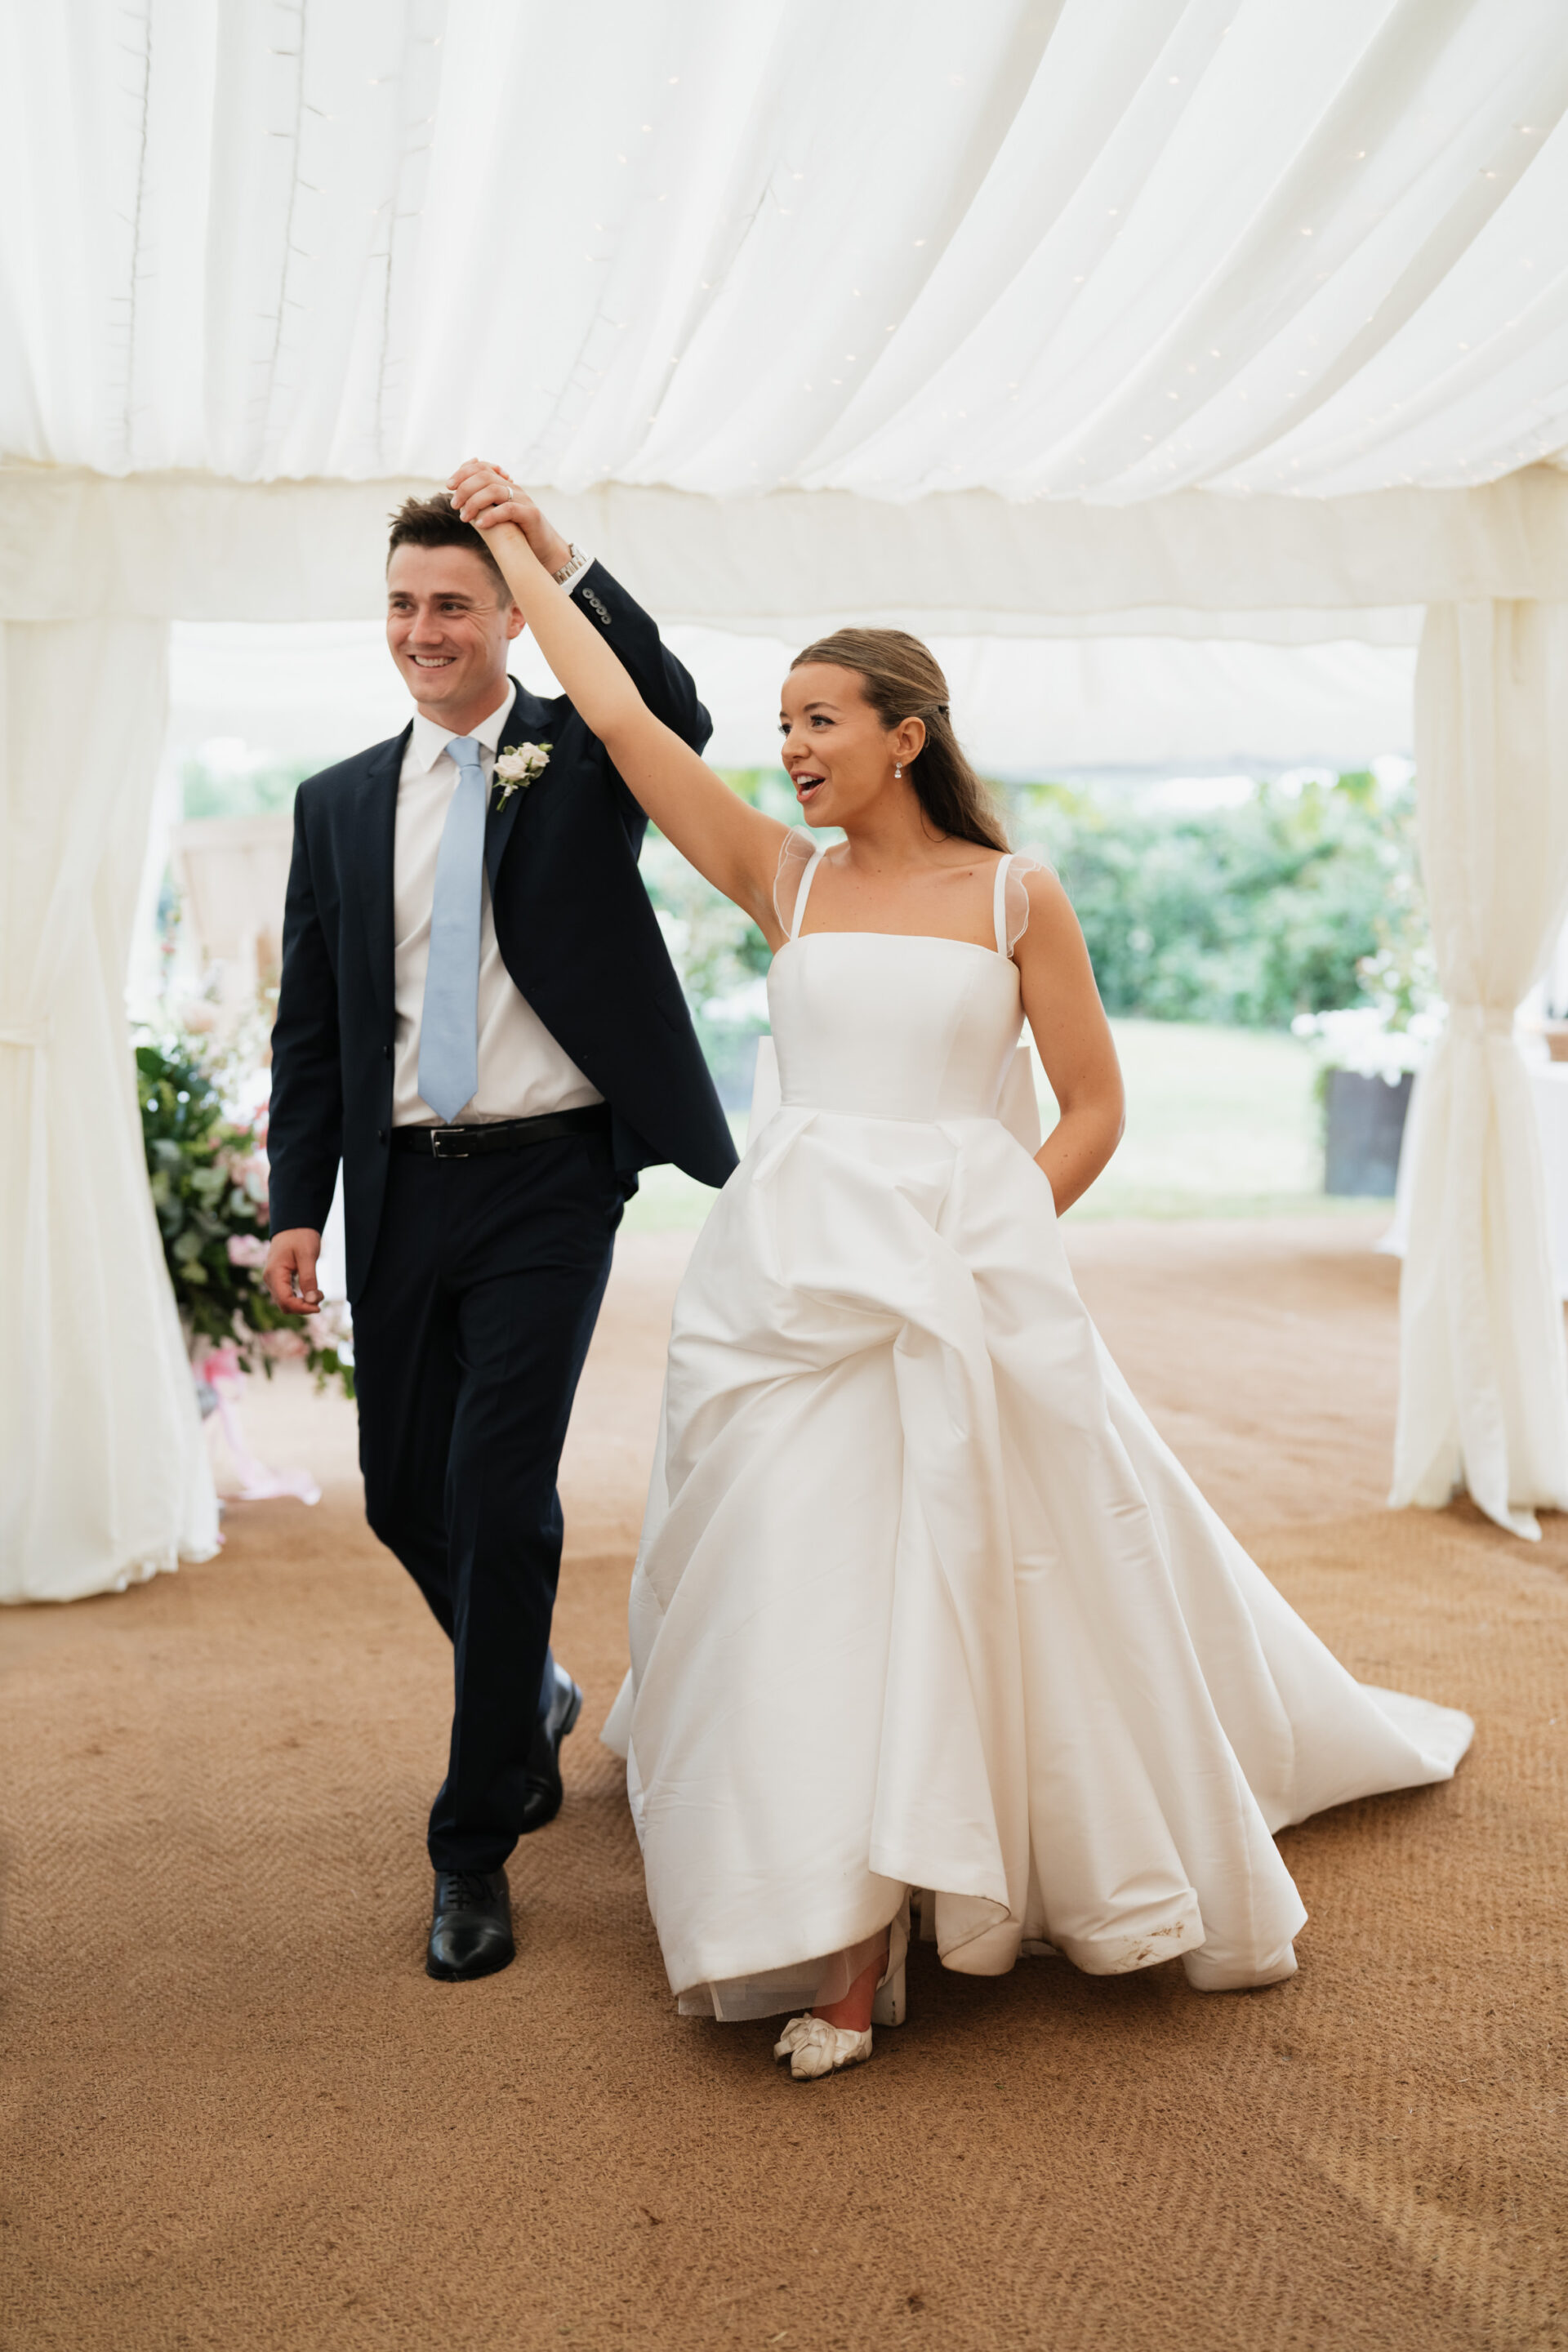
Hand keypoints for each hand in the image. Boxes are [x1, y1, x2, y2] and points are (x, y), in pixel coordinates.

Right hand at [264, 1229, 323, 1314]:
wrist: (294, 1225)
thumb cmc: (300, 1236)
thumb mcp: (307, 1256)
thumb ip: (309, 1278)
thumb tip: (312, 1301)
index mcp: (274, 1274)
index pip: (285, 1301)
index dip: (302, 1308)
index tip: (319, 1307)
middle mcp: (270, 1279)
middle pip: (284, 1305)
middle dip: (303, 1307)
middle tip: (320, 1296)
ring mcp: (273, 1280)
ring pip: (286, 1302)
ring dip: (303, 1303)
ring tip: (318, 1292)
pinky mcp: (279, 1280)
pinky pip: (288, 1296)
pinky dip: (300, 1298)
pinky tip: (312, 1291)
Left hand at [447, 460, 572, 576]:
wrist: (544, 549)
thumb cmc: (517, 534)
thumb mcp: (496, 516)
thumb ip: (481, 505)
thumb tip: (459, 500)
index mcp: (504, 485)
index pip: (481, 468)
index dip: (463, 472)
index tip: (449, 485)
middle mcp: (514, 488)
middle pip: (485, 476)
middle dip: (465, 488)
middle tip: (455, 504)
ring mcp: (523, 500)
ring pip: (494, 490)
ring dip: (474, 502)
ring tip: (465, 517)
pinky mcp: (531, 515)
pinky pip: (508, 509)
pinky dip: (491, 516)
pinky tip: (480, 525)